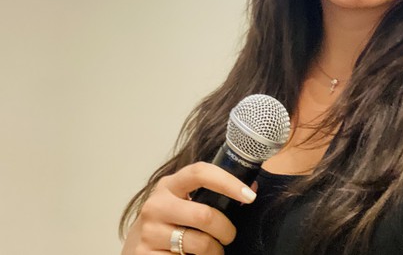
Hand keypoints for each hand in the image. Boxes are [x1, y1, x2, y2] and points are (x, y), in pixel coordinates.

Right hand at [121, 162, 256, 254]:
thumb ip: (208, 195)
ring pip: (200, 243)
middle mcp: (156, 204)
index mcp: (169, 185)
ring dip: (215, 252)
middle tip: (228, 237)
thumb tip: (251, 188)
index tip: (249, 195)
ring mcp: (149, 232)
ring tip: (212, 252)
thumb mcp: (182, 203)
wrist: (134, 250)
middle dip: (226, 230)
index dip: (227, 182)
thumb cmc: (167, 223)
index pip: (200, 172)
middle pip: (205, 215)